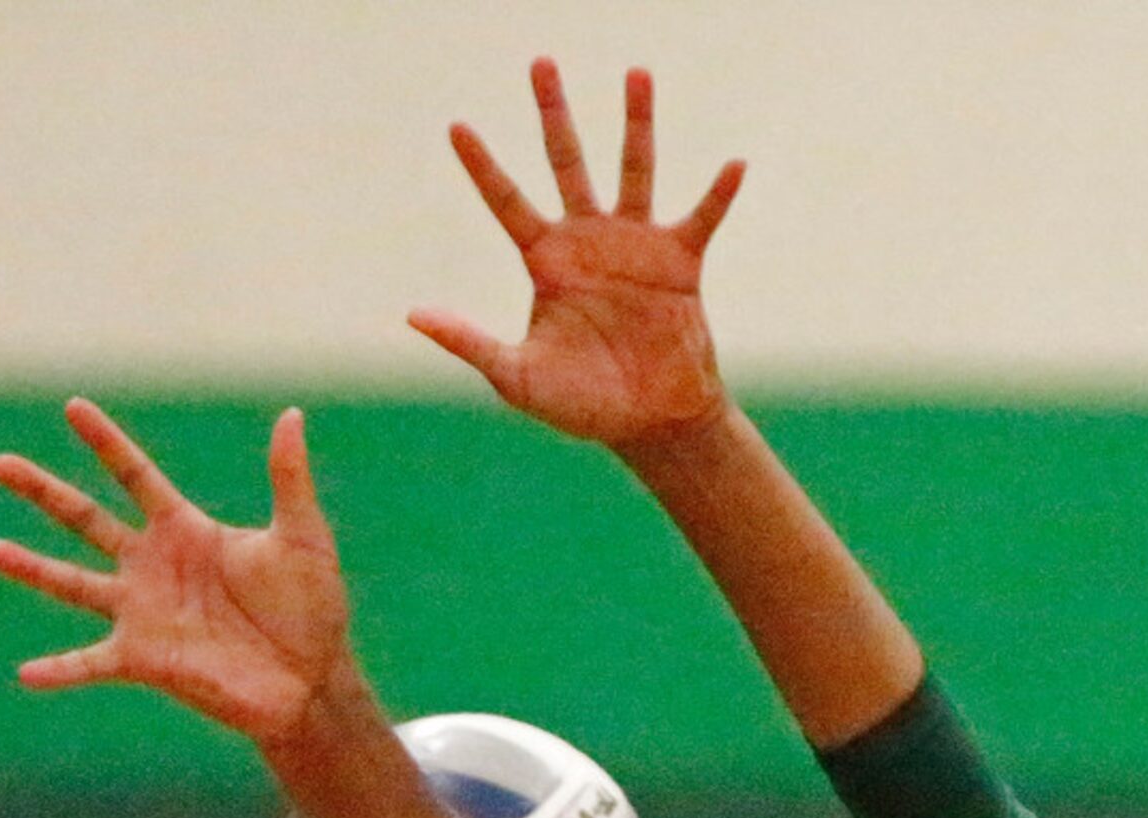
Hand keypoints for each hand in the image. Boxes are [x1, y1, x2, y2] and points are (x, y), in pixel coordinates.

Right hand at [0, 399, 352, 747]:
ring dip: (33, 569)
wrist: (313, 679)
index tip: (73, 407)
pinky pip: (91, 664)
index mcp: (186, 531)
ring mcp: (144, 613)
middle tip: (0, 463)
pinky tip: (24, 674)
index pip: (135, 476)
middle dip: (44, 492)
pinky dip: (59, 670)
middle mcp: (154, 567)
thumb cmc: (313, 608)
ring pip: (74, 584)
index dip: (106, 443)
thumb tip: (292, 415)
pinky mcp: (145, 661)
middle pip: (85, 520)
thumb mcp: (302, 536)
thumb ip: (288, 479)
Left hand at [409, 59, 744, 449]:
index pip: (506, 202)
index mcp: (547, 263)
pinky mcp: (680, 264)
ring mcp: (636, 247)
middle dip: (552, 114)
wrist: (650, 425)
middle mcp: (588, 242)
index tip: (456, 126)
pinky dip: (718, 194)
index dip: (482, 166)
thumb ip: (469, 343)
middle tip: (540, 62)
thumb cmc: (582, 406)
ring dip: (636, 124)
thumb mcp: (517, 377)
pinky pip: (702, 218)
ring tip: (636, 73)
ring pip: (634, 170)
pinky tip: (734, 165)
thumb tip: (413, 314)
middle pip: (566, 162)